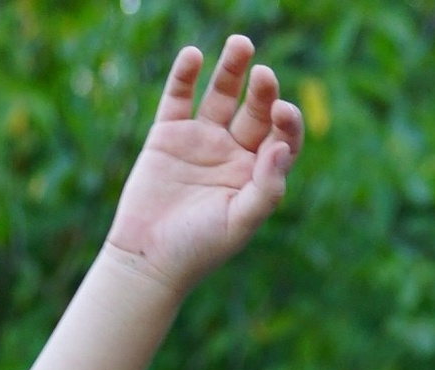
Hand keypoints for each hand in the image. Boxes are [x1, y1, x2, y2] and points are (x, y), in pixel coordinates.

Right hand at [105, 38, 302, 301]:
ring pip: (221, 93)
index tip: (283, 112)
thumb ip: (266, 190)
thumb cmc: (198, 250)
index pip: (281, 137)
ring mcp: (200, 140)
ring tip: (241, 43)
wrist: (147, 260)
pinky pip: (179, 96)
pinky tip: (194, 56)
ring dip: (232, 67)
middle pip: (255, 109)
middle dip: (263, 90)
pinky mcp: (168, 134)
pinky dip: (185, 75)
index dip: (288, 121)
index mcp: (256, 174)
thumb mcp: (239, 224)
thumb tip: (283, 149)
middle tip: (263, 76)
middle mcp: (232, 152)